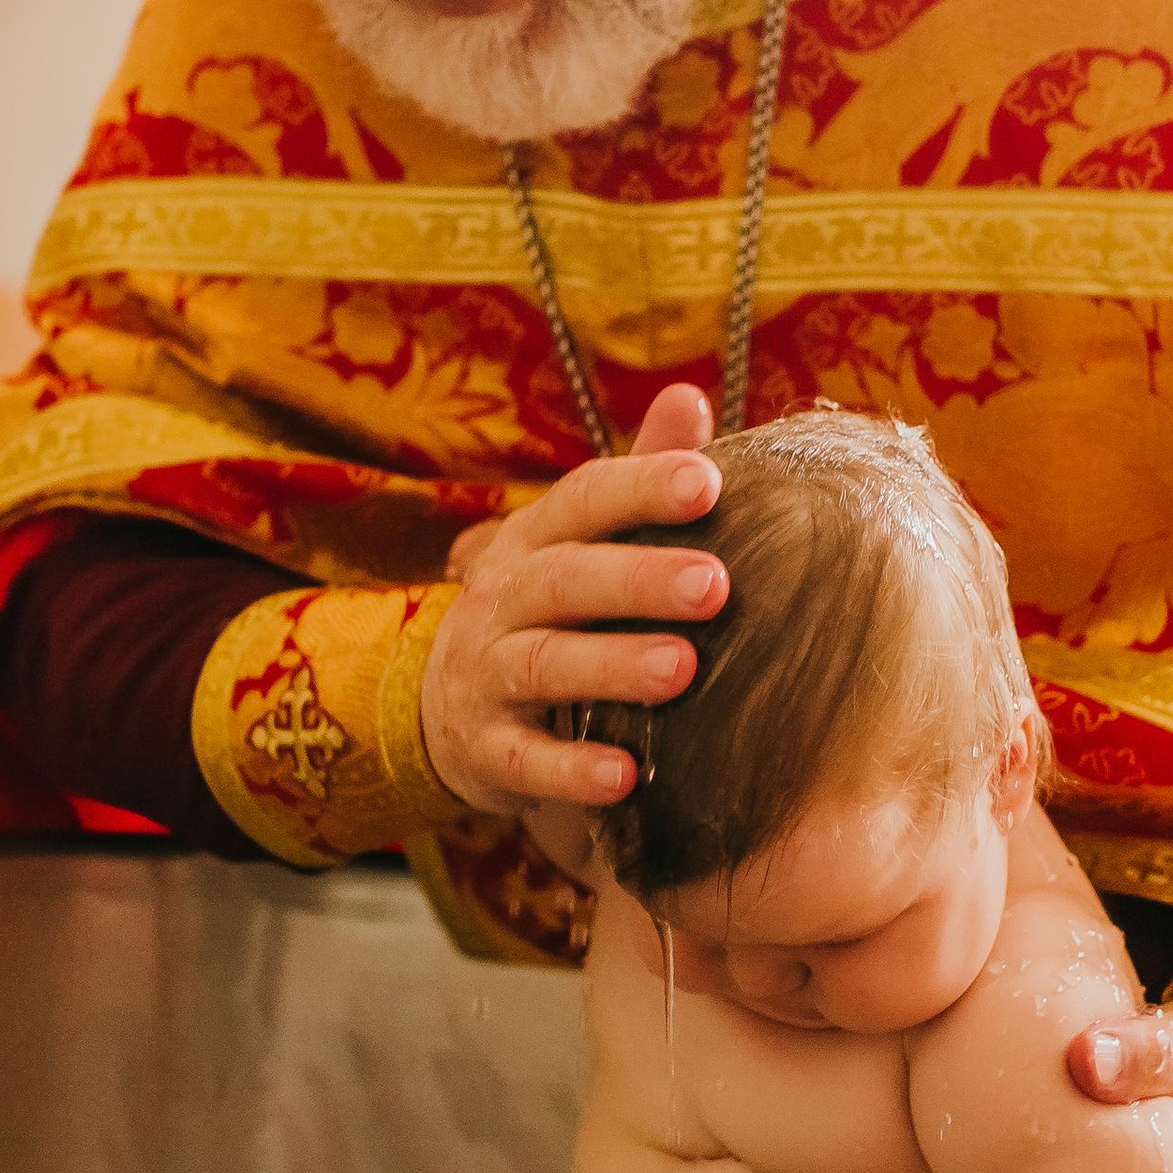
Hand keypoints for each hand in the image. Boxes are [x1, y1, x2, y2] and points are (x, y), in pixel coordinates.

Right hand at [422, 386, 725, 813]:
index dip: (642, 486)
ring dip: (611, 666)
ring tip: (681, 670)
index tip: (710, 483)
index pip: (583, 498)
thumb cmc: (553, 611)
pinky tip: (625, 775)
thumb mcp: (584, 544)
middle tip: (715, 586)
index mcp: (534, 538)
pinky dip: (570, 769)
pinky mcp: (485, 749)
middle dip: (638, 580)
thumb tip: (691, 397)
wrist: (457, 710)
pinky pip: (524, 759)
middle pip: (566, 580)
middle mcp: (501, 597)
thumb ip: (638, 480)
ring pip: (544, 664)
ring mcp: (486, 674)